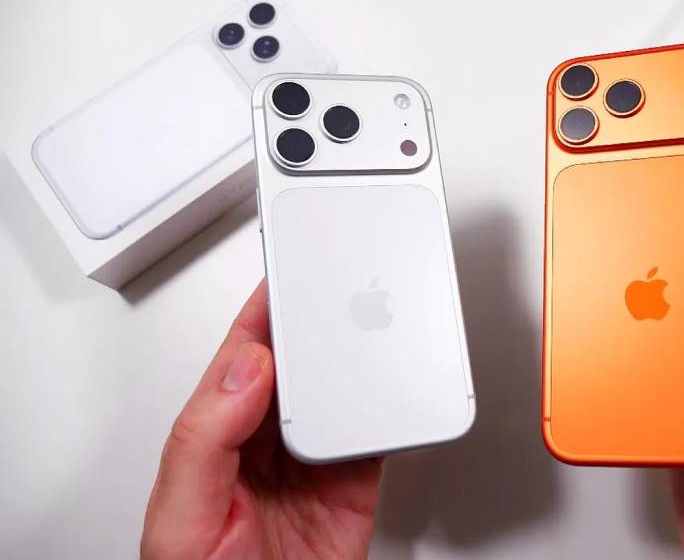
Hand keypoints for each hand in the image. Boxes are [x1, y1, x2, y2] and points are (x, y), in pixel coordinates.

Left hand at [141, 282, 381, 559]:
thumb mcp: (183, 514)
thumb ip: (204, 438)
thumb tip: (245, 371)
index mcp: (215, 436)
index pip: (242, 358)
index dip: (265, 311)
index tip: (289, 274)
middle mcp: (265, 442)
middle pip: (299, 366)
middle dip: (320, 325)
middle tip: (344, 289)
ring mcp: (312, 461)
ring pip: (341, 391)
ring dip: (359, 360)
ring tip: (376, 327)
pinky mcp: (353, 483)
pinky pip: (377, 433)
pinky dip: (392, 408)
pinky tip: (396, 386)